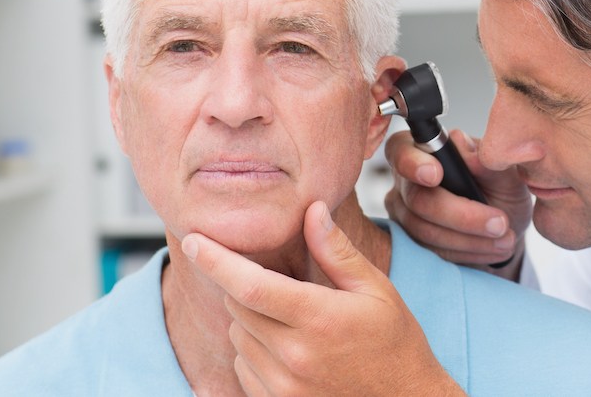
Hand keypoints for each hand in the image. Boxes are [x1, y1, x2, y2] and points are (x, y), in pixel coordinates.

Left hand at [182, 201, 464, 396]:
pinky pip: (242, 369)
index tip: (195, 240)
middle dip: (247, 286)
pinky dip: (254, 353)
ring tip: (296, 323)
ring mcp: (284, 387)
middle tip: (285, 286)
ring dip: (252, 322)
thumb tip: (312, 211)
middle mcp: (295, 356)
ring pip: (238, 338)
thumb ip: (337, 251)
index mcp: (319, 319)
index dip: (216, 260)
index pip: (250, 285)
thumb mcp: (376, 290)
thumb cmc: (394, 343)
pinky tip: (290, 351)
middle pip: (239, 307)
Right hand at [383, 129, 532, 275]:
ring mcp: (403, 213)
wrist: (504, 227)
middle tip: (499, 223)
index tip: (436, 174)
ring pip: (426, 231)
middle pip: (417, 199)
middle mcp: (404, 180)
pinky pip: (433, 251)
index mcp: (421, 149)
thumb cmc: (500, 189)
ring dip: (470, 238)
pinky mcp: (411, 241)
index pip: (401, 150)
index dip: (412, 162)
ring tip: (505, 238)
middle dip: (462, 215)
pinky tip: (493, 248)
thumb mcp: (505, 173)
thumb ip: (486, 162)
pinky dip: (468, 251)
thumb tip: (466, 152)